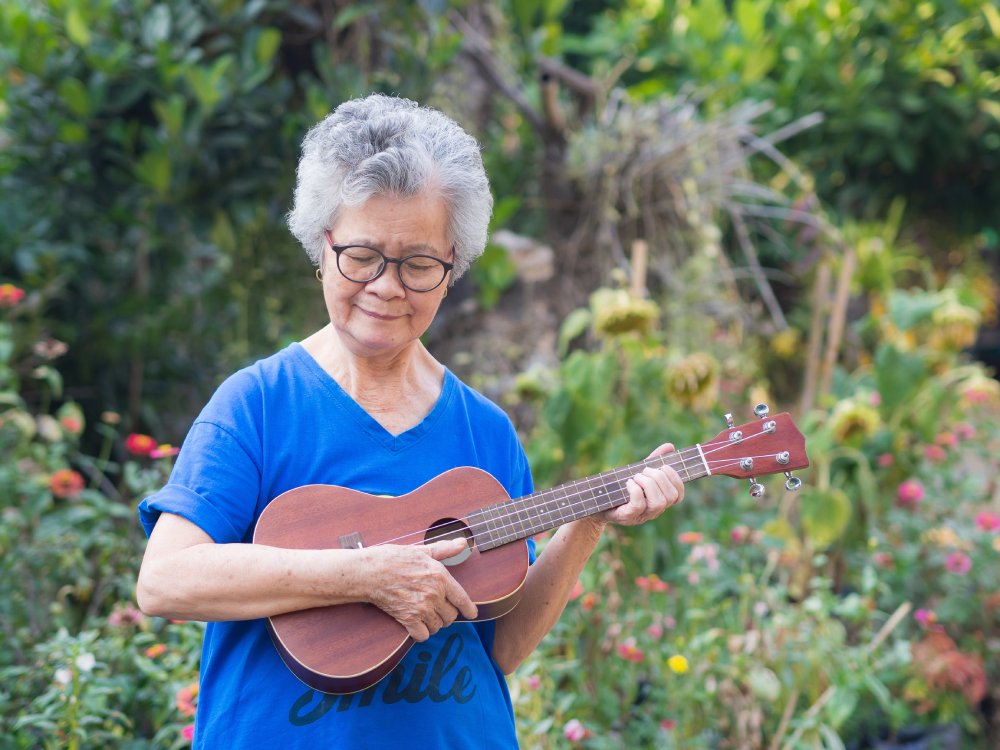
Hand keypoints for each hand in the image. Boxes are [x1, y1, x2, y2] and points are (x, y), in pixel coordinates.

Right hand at [363, 538, 477, 641]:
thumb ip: (444, 550)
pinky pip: (423, 635)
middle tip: (439, 610)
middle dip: (447, 614)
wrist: (369, 572)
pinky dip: (421, 633)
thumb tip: (463, 543)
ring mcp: (421, 608)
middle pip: (451, 615)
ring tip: (427, 616)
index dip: (469, 609)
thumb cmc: (394, 558)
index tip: (471, 613)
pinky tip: (417, 625)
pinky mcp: (407, 619)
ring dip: (434, 624)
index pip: (462, 599)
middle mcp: (434, 594)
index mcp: (440, 577)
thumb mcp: (422, 551)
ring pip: (438, 626)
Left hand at [598, 443, 683, 526]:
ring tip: (636, 476)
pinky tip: (628, 482)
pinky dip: (635, 490)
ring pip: (658, 503)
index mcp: (659, 500)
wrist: (597, 502)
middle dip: (659, 478)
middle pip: (670, 497)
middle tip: (644, 470)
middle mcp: (653, 511)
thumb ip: (654, 461)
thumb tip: (670, 446)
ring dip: (648, 483)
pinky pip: (638, 505)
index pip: (678, 496)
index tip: (664, 467)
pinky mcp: (627, 516)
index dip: (676, 480)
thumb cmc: (620, 487)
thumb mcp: (638, 473)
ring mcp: (641, 516)